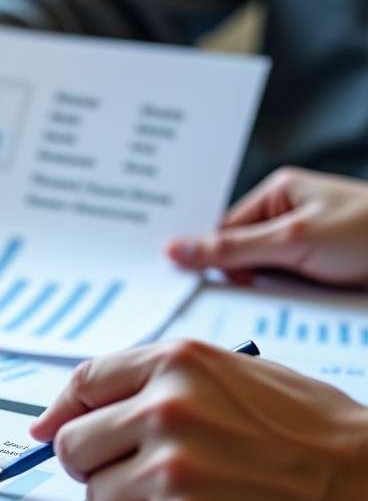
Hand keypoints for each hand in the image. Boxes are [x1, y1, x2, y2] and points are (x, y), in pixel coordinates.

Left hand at [30, 340, 367, 500]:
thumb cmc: (308, 428)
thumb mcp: (230, 372)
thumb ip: (151, 380)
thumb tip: (62, 414)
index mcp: (176, 364)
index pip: (82, 382)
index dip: (59, 412)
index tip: (46, 434)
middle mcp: (167, 410)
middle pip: (73, 446)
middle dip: (95, 465)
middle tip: (135, 474)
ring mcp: (175, 470)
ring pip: (96, 499)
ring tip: (180, 500)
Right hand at [166, 167, 367, 286]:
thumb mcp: (292, 240)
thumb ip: (231, 249)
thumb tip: (176, 250)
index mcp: (278, 193)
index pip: (223, 228)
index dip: (211, 256)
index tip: (192, 281)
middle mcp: (291, 217)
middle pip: (242, 256)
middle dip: (243, 278)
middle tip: (252, 292)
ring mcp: (309, 247)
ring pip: (266, 279)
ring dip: (270, 295)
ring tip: (291, 295)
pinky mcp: (323, 274)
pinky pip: (290, 293)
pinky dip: (291, 304)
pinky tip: (299, 307)